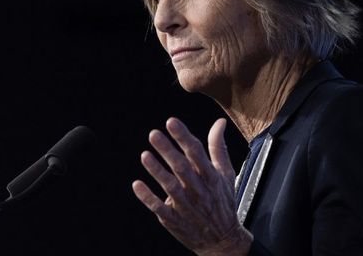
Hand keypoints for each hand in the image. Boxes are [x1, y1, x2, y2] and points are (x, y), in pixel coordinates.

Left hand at [132, 117, 252, 255]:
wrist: (223, 241)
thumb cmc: (222, 201)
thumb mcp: (226, 174)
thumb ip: (218, 147)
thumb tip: (220, 122)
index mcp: (211, 177)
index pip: (196, 153)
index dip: (183, 137)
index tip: (171, 121)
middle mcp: (199, 190)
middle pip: (182, 168)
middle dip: (168, 151)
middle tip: (154, 134)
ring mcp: (186, 206)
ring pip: (170, 187)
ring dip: (157, 171)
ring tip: (145, 155)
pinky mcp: (174, 220)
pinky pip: (160, 208)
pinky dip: (148, 197)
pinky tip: (137, 185)